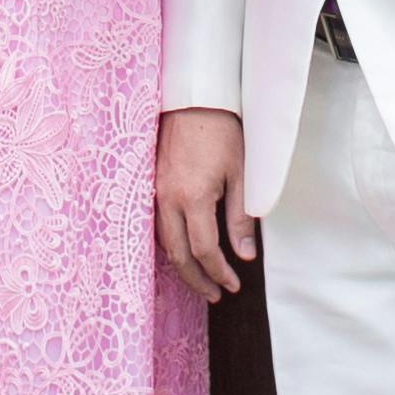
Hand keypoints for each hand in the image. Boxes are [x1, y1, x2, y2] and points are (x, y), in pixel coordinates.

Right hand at [157, 109, 253, 302]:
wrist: (193, 99)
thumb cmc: (222, 132)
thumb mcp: (241, 174)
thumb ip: (241, 218)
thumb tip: (245, 256)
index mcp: (193, 197)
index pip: (204, 250)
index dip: (219, 273)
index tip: (233, 285)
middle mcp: (167, 199)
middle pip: (177, 255)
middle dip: (196, 279)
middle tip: (214, 295)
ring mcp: (154, 191)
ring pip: (162, 242)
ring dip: (181, 265)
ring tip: (201, 278)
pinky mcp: (149, 184)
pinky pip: (155, 224)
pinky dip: (170, 244)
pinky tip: (183, 249)